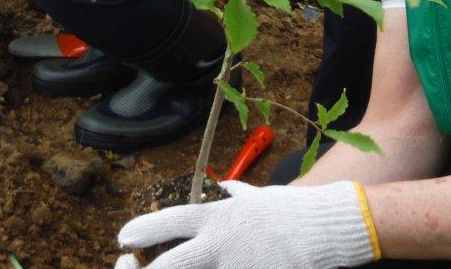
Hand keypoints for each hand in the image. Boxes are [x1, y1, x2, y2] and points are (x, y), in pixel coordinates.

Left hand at [113, 181, 376, 268]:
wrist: (327, 229)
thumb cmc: (290, 212)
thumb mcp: (257, 198)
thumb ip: (236, 196)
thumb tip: (224, 189)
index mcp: (218, 219)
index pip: (169, 222)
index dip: (142, 230)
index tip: (123, 239)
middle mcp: (220, 245)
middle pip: (170, 266)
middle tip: (128, 268)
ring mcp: (236, 268)